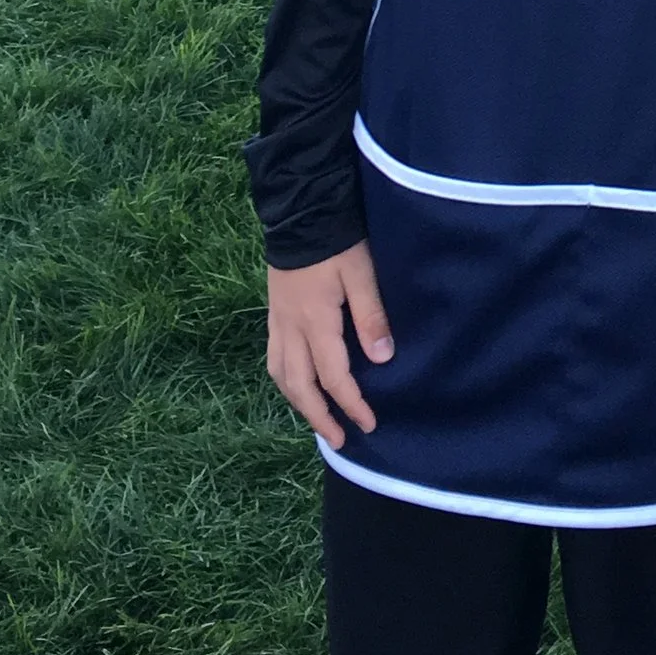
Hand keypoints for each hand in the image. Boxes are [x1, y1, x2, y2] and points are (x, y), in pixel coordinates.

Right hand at [267, 244, 395, 443]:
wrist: (300, 214)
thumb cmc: (337, 243)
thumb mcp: (361, 273)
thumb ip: (371, 315)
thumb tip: (382, 359)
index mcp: (315, 322)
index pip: (333, 376)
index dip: (352, 404)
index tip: (370, 424)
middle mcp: (290, 329)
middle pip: (300, 386)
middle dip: (320, 417)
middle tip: (339, 440)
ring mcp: (278, 323)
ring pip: (281, 376)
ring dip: (299, 403)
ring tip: (318, 420)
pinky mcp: (274, 314)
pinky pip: (275, 360)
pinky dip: (286, 381)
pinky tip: (298, 385)